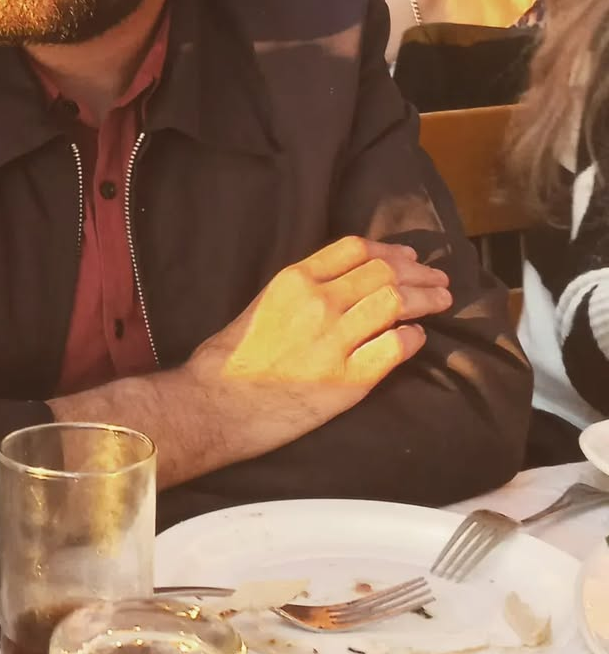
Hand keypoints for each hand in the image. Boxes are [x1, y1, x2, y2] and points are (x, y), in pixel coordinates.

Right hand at [187, 237, 451, 454]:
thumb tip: (342, 285)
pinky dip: (412, 338)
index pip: (356, 249)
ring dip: (426, 299)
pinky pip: (395, 347)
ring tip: (440, 301)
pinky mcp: (346, 378)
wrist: (214, 405)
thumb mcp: (263, 304)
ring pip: (396, 302)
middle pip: (385, 272)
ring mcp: (335, 339)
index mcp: (295, 279)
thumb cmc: (229, 359)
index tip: (407, 258)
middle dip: (419, 274)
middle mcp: (318, 302)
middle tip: (438, 280)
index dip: (389, 250)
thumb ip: (301, 289)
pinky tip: (417, 339)